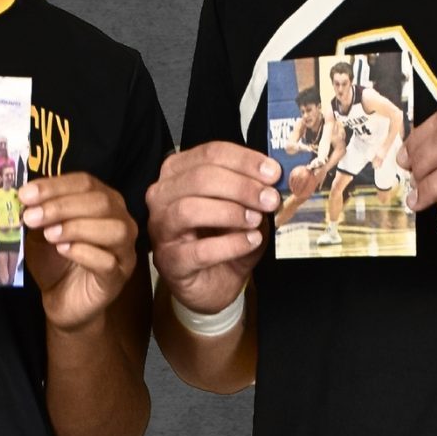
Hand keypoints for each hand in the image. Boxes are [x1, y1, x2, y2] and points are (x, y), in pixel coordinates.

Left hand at [21, 173, 137, 332]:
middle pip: (101, 202)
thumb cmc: (54, 259)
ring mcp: (124, 250)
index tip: (25, 194)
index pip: (85, 182)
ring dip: (77, 227)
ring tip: (49, 235)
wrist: (61, 300)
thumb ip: (37, 212)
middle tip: (31, 217)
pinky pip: (108, 261)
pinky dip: (84, 252)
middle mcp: (121, 220)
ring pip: (114, 229)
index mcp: (103, 200)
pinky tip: (63, 250)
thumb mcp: (41, 230)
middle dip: (62, 206)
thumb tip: (22, 196)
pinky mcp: (118, 277)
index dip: (55, 185)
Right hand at [147, 142, 278, 313]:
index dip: (244, 160)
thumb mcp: (243, 206)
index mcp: (179, 171)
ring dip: (230, 212)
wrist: (214, 281)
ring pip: (189, 209)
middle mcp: (162, 195)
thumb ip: (254, 189)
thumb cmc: (224, 236)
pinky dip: (230, 244)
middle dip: (241, 186)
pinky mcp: (169, 261)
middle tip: (270, 199)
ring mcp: (161, 228)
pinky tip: (251, 241)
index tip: (273, 172)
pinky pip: (198, 250)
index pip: (210, 153)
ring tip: (256, 219)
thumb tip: (275, 178)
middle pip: (199, 178)